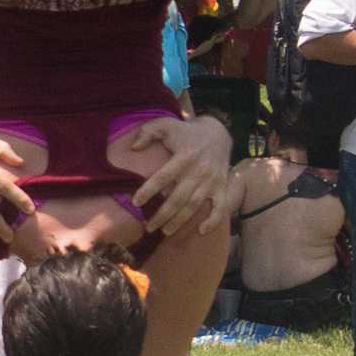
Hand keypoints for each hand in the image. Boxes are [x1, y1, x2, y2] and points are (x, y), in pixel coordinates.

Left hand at [109, 110, 232, 238]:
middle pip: (178, 198)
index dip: (149, 190)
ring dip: (179, 221)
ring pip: (194, 206)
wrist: (218, 132)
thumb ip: (148, 132)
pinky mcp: (222, 186)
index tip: (136, 203)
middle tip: (148, 227)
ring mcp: (212, 181)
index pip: (163, 177)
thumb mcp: (165, 124)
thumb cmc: (186, 131)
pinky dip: (213, 220)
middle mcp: (199, 171)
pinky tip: (201, 231)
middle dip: (162, 215)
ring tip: (165, 231)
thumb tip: (134, 147)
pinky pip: (220, 207)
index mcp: (184, 156)